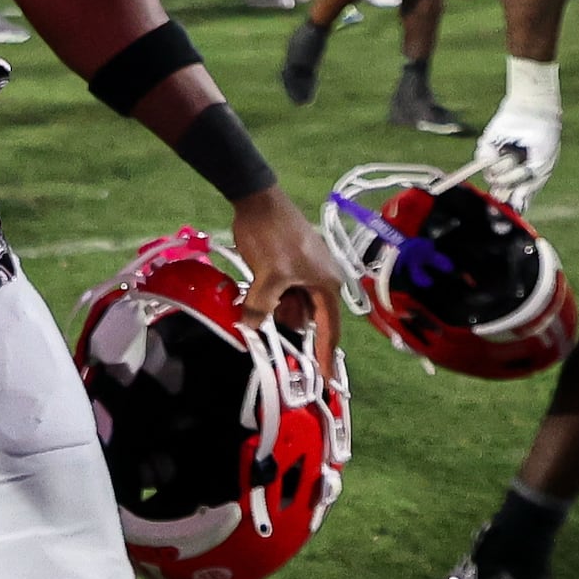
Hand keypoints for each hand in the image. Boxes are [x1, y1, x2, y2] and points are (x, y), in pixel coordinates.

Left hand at [224, 186, 352, 378]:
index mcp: (326, 284)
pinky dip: (267, 297)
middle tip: (268, 327)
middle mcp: (320, 280)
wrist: (257, 199)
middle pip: (306, 316)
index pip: (328, 328)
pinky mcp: (286, 264)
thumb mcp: (269, 275)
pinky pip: (280, 290)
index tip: (328, 379)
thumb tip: (250, 327)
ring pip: (290, 304)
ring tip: (254, 302)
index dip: (325, 354)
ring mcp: (303, 271)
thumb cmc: (272, 236)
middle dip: (286, 323)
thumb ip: (261, 305)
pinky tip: (249, 296)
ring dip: (272, 309)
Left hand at [477, 57, 561, 205]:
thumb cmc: (544, 139)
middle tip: (517, 169)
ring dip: (506, 167)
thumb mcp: (543, 166)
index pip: (515, 199)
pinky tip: (503, 149)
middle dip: (508, 182)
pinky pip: (483, 161)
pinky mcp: (486, 148)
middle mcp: (508, 172)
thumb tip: (516, 206)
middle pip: (502, 191)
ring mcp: (496, 161)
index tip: (512, 208)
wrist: (533, 111)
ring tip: (515, 153)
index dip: (511, 204)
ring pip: (493, 177)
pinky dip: (493, 157)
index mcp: (524, 179)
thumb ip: (530, 187)